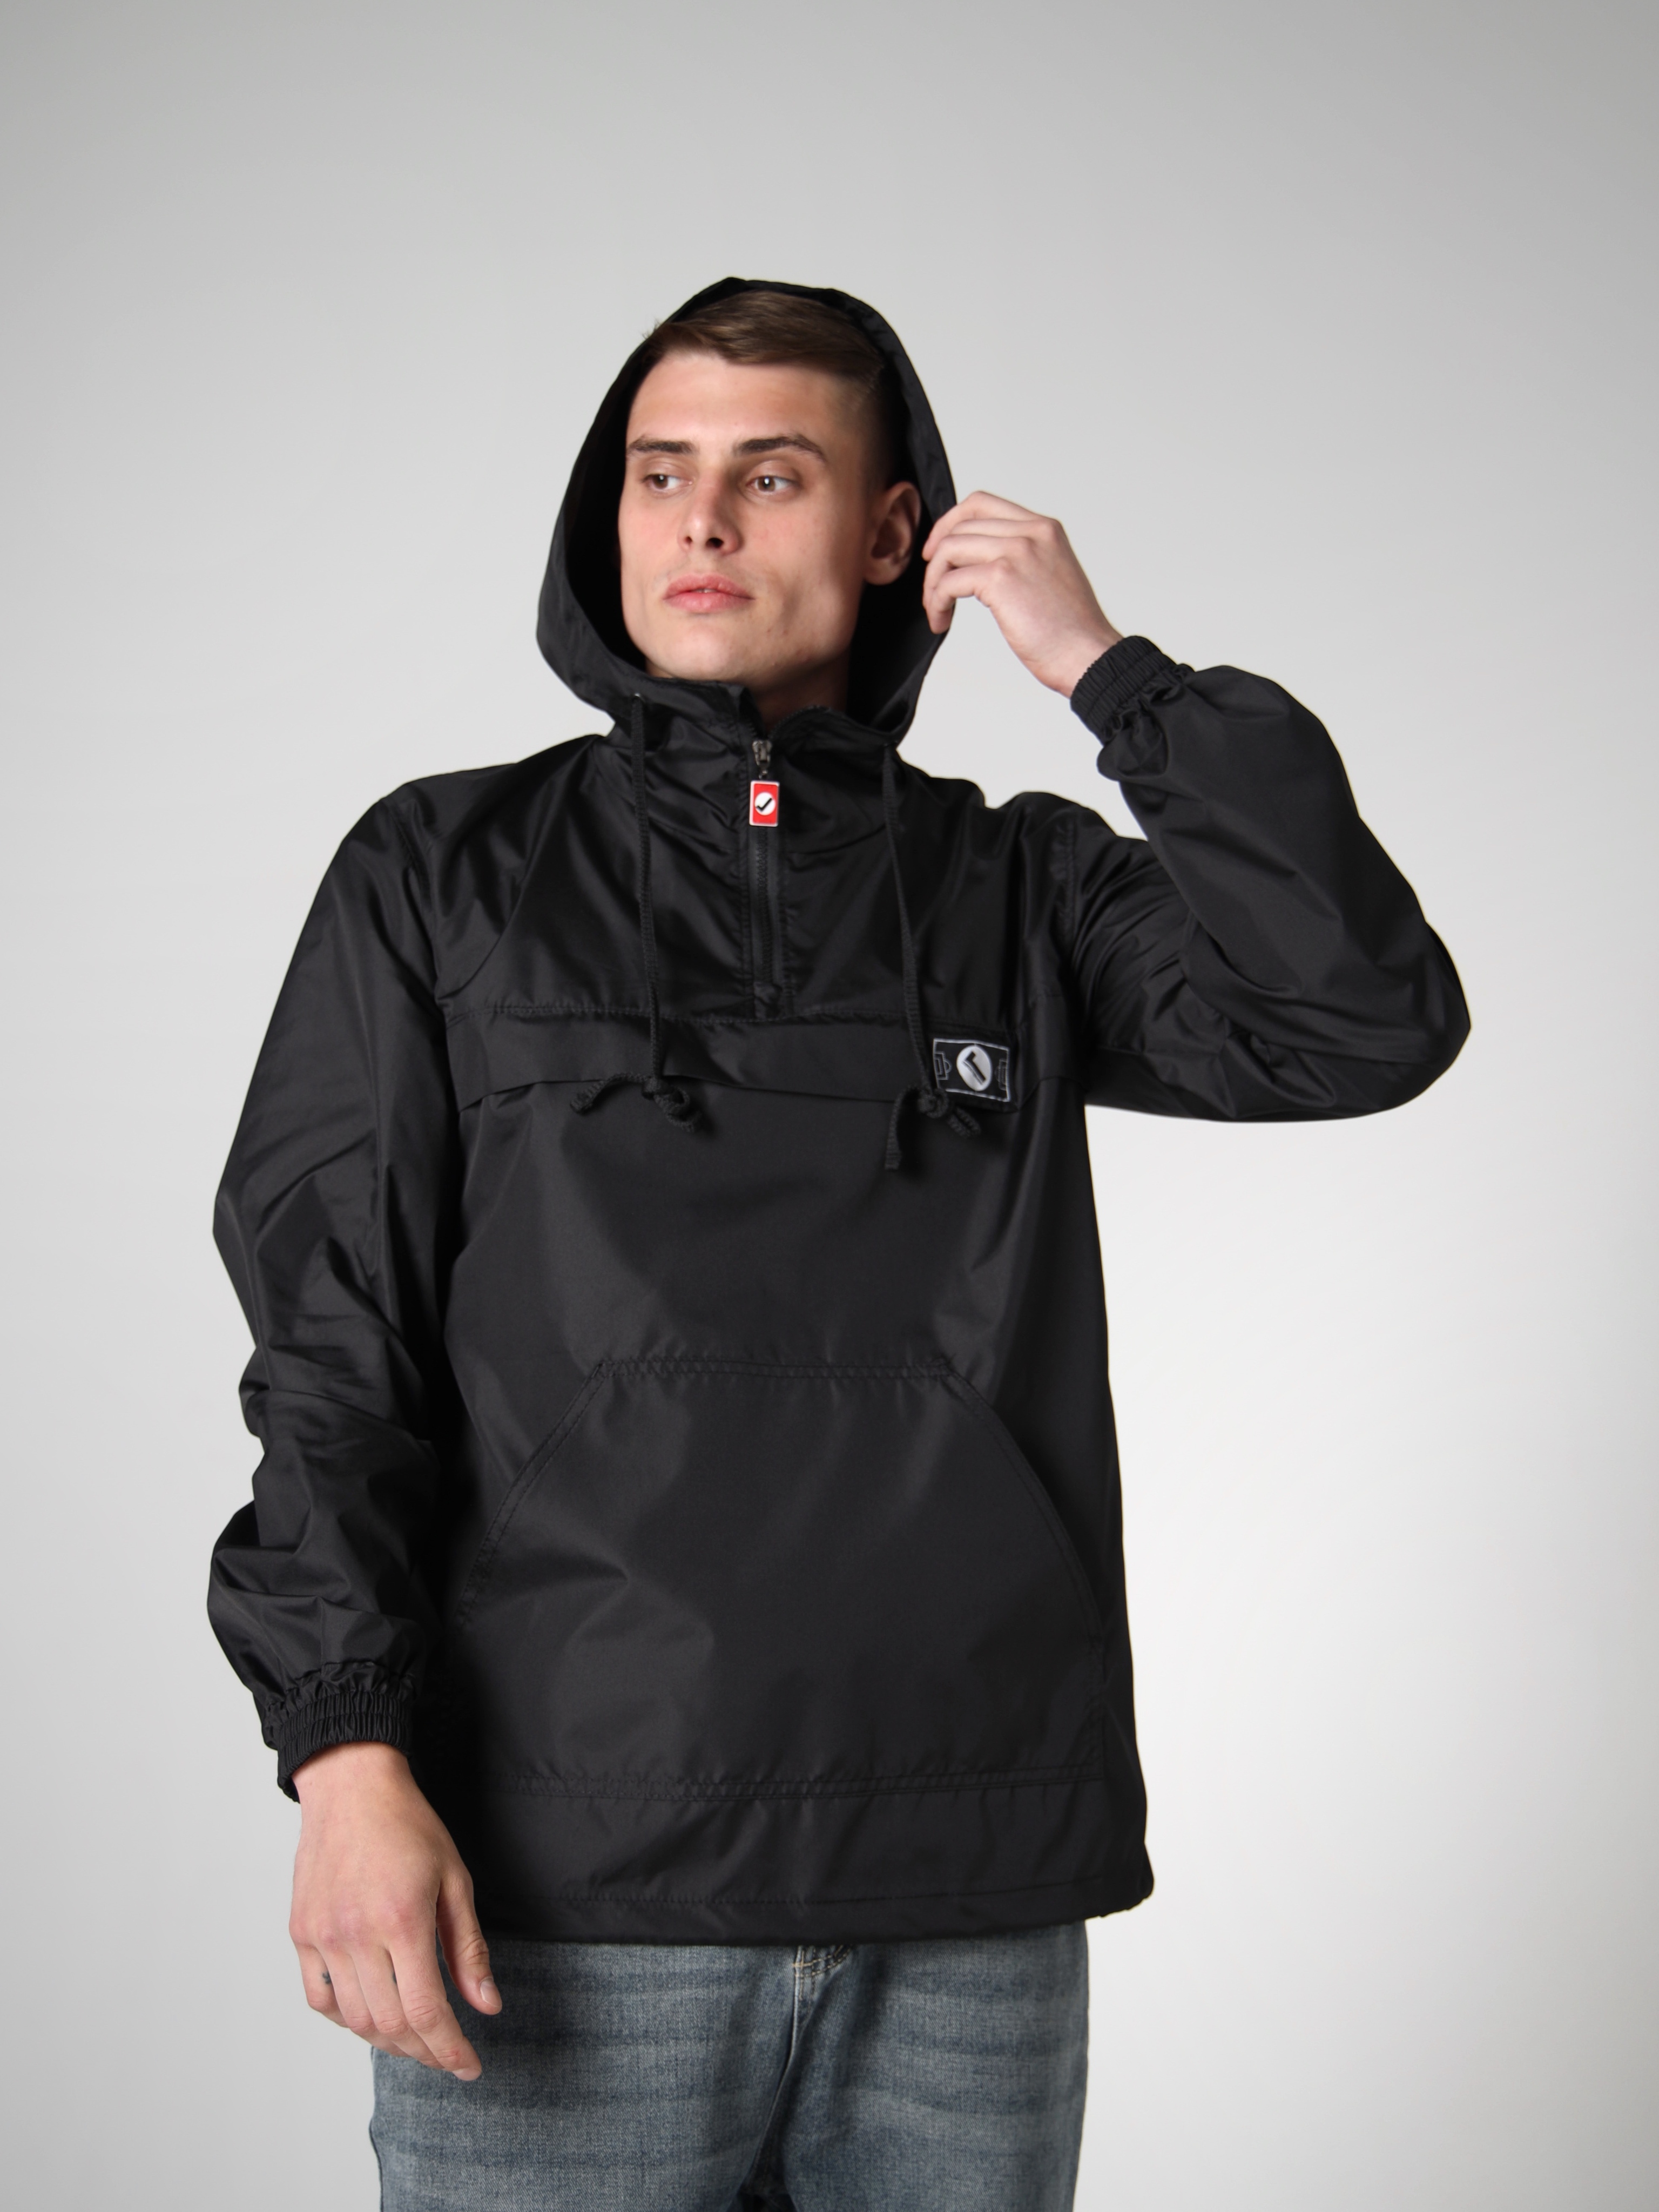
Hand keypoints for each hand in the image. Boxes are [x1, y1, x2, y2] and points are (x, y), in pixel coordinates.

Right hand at [290, 1742, 499, 2077]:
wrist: (352, 1787)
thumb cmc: (408, 1825)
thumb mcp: (455, 1879)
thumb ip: (469, 1948)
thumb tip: (486, 2005)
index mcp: (402, 1919)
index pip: (426, 2011)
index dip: (450, 2049)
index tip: (470, 2066)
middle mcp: (357, 1934)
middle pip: (390, 2025)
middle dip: (425, 2051)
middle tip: (448, 2054)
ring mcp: (323, 1936)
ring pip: (355, 2019)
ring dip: (389, 2041)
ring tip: (416, 2038)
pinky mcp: (301, 1933)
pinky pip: (320, 1997)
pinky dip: (346, 2018)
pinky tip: (371, 2014)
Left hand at [921, 492, 1121, 694]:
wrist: (1087, 655)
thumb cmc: (1070, 631)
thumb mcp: (1050, 577)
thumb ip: (1022, 560)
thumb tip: (982, 565)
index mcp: (1043, 529)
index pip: (982, 504)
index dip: (951, 523)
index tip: (938, 549)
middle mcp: (1030, 533)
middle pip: (960, 525)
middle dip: (936, 556)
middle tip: (931, 586)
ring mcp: (1016, 552)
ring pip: (949, 549)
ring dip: (933, 582)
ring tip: (936, 608)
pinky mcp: (1001, 578)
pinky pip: (948, 581)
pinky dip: (936, 601)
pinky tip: (941, 620)